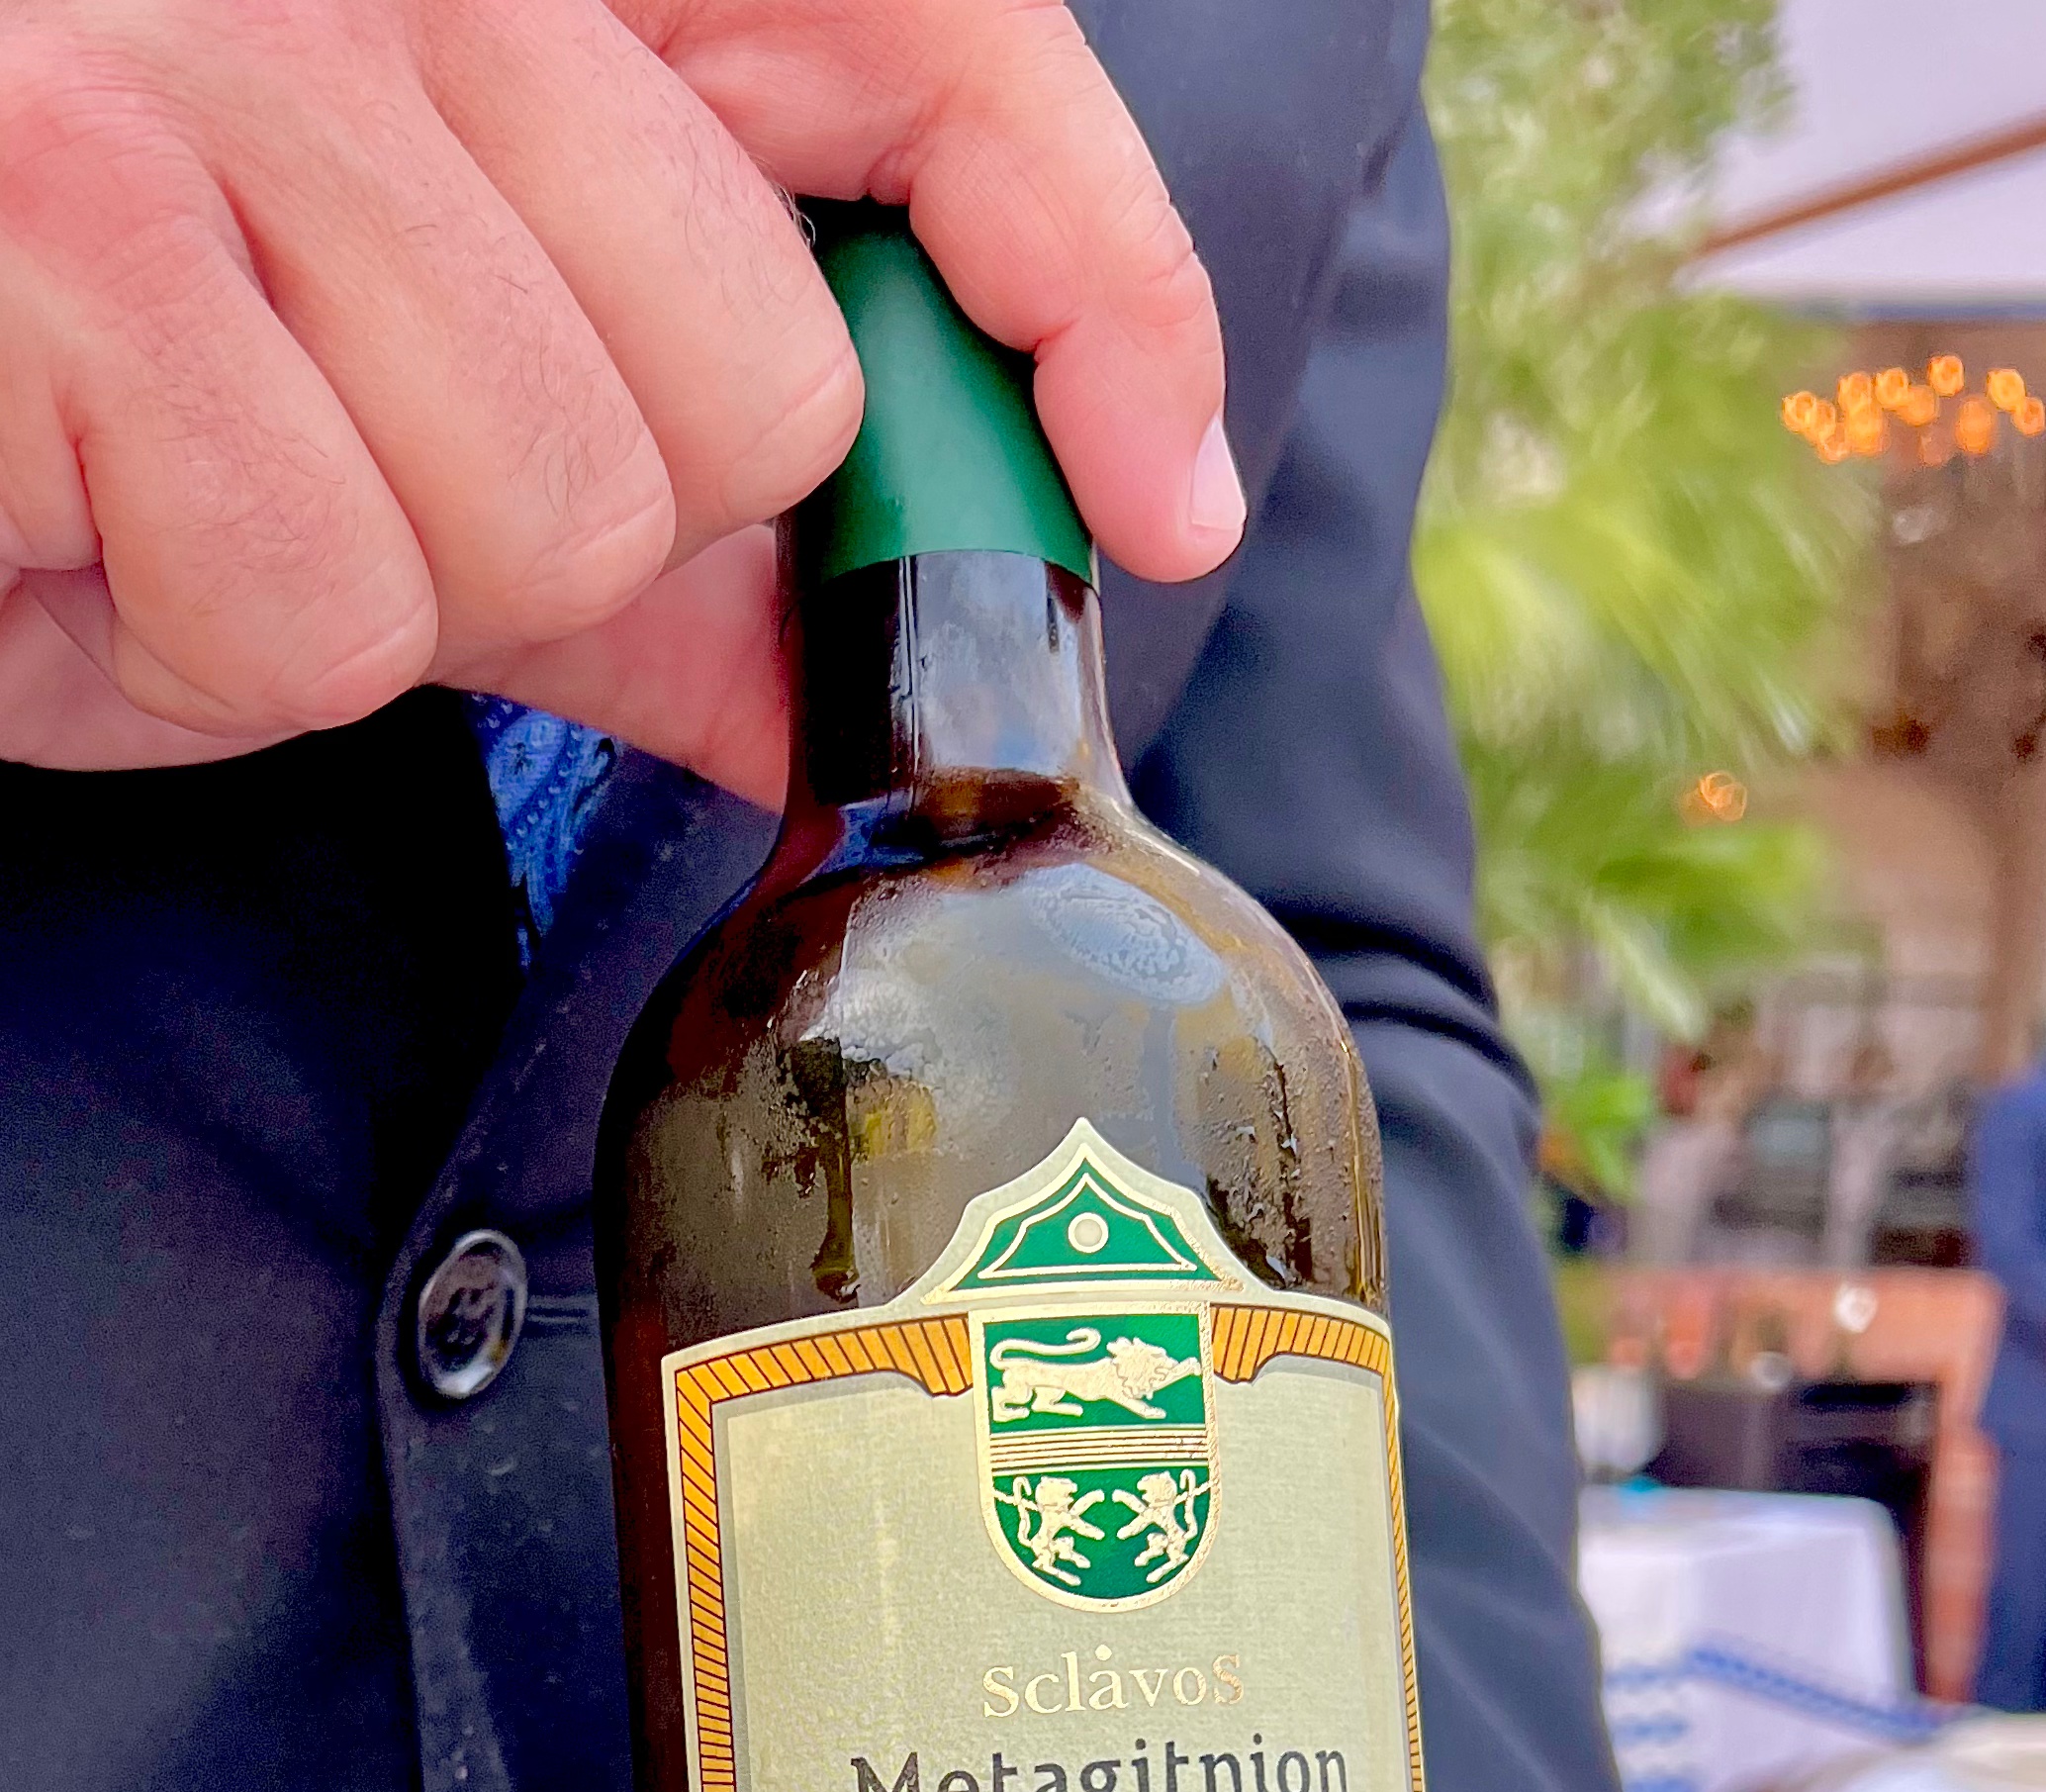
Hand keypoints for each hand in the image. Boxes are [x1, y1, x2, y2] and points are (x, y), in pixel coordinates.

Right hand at [0, 0, 1236, 781]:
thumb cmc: (107, 412)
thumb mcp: (415, 432)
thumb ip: (664, 523)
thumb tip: (865, 688)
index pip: (933, 34)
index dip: (1087, 260)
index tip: (1155, 483)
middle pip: (758, 385)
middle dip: (592, 529)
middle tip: (365, 476)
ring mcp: (225, 65)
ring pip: (557, 509)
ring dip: (387, 604)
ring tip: (212, 502)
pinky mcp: (77, 223)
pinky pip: (327, 592)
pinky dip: (217, 646)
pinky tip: (97, 532)